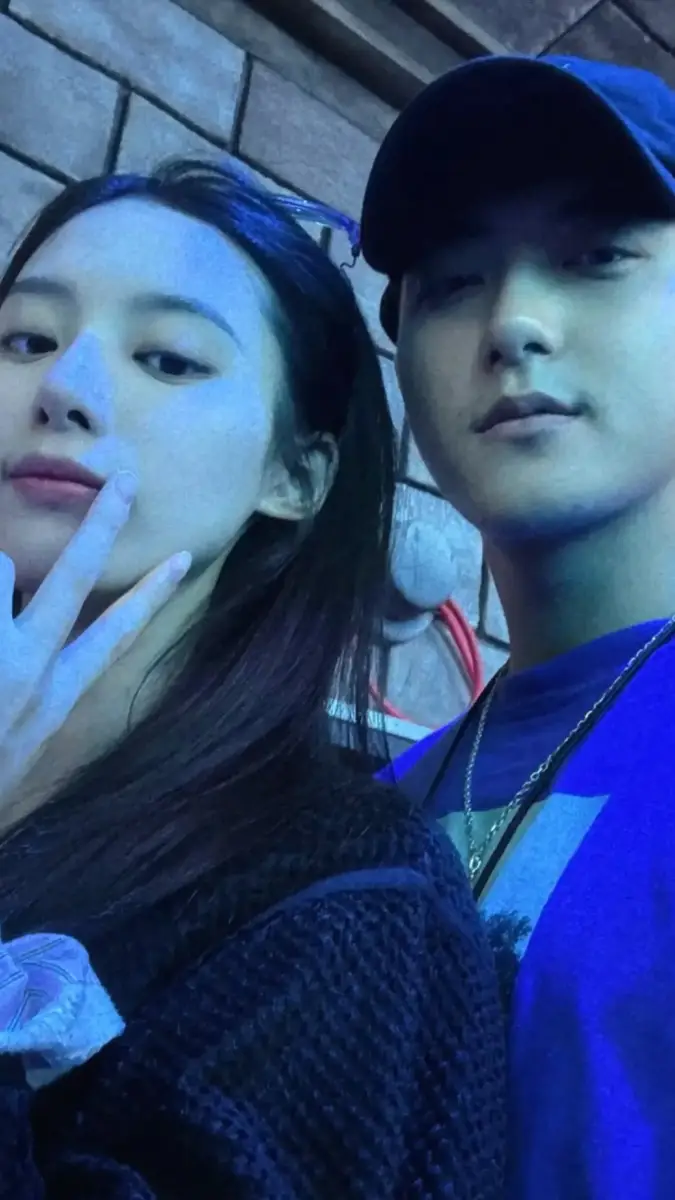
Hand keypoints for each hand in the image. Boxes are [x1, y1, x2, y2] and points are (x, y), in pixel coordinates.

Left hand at [0, 472, 190, 797]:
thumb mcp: (16, 739)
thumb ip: (34, 686)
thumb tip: (32, 618)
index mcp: (53, 697)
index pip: (113, 635)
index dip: (150, 594)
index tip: (182, 559)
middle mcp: (30, 669)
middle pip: (76, 579)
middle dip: (102, 526)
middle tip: (121, 482)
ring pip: (1, 568)